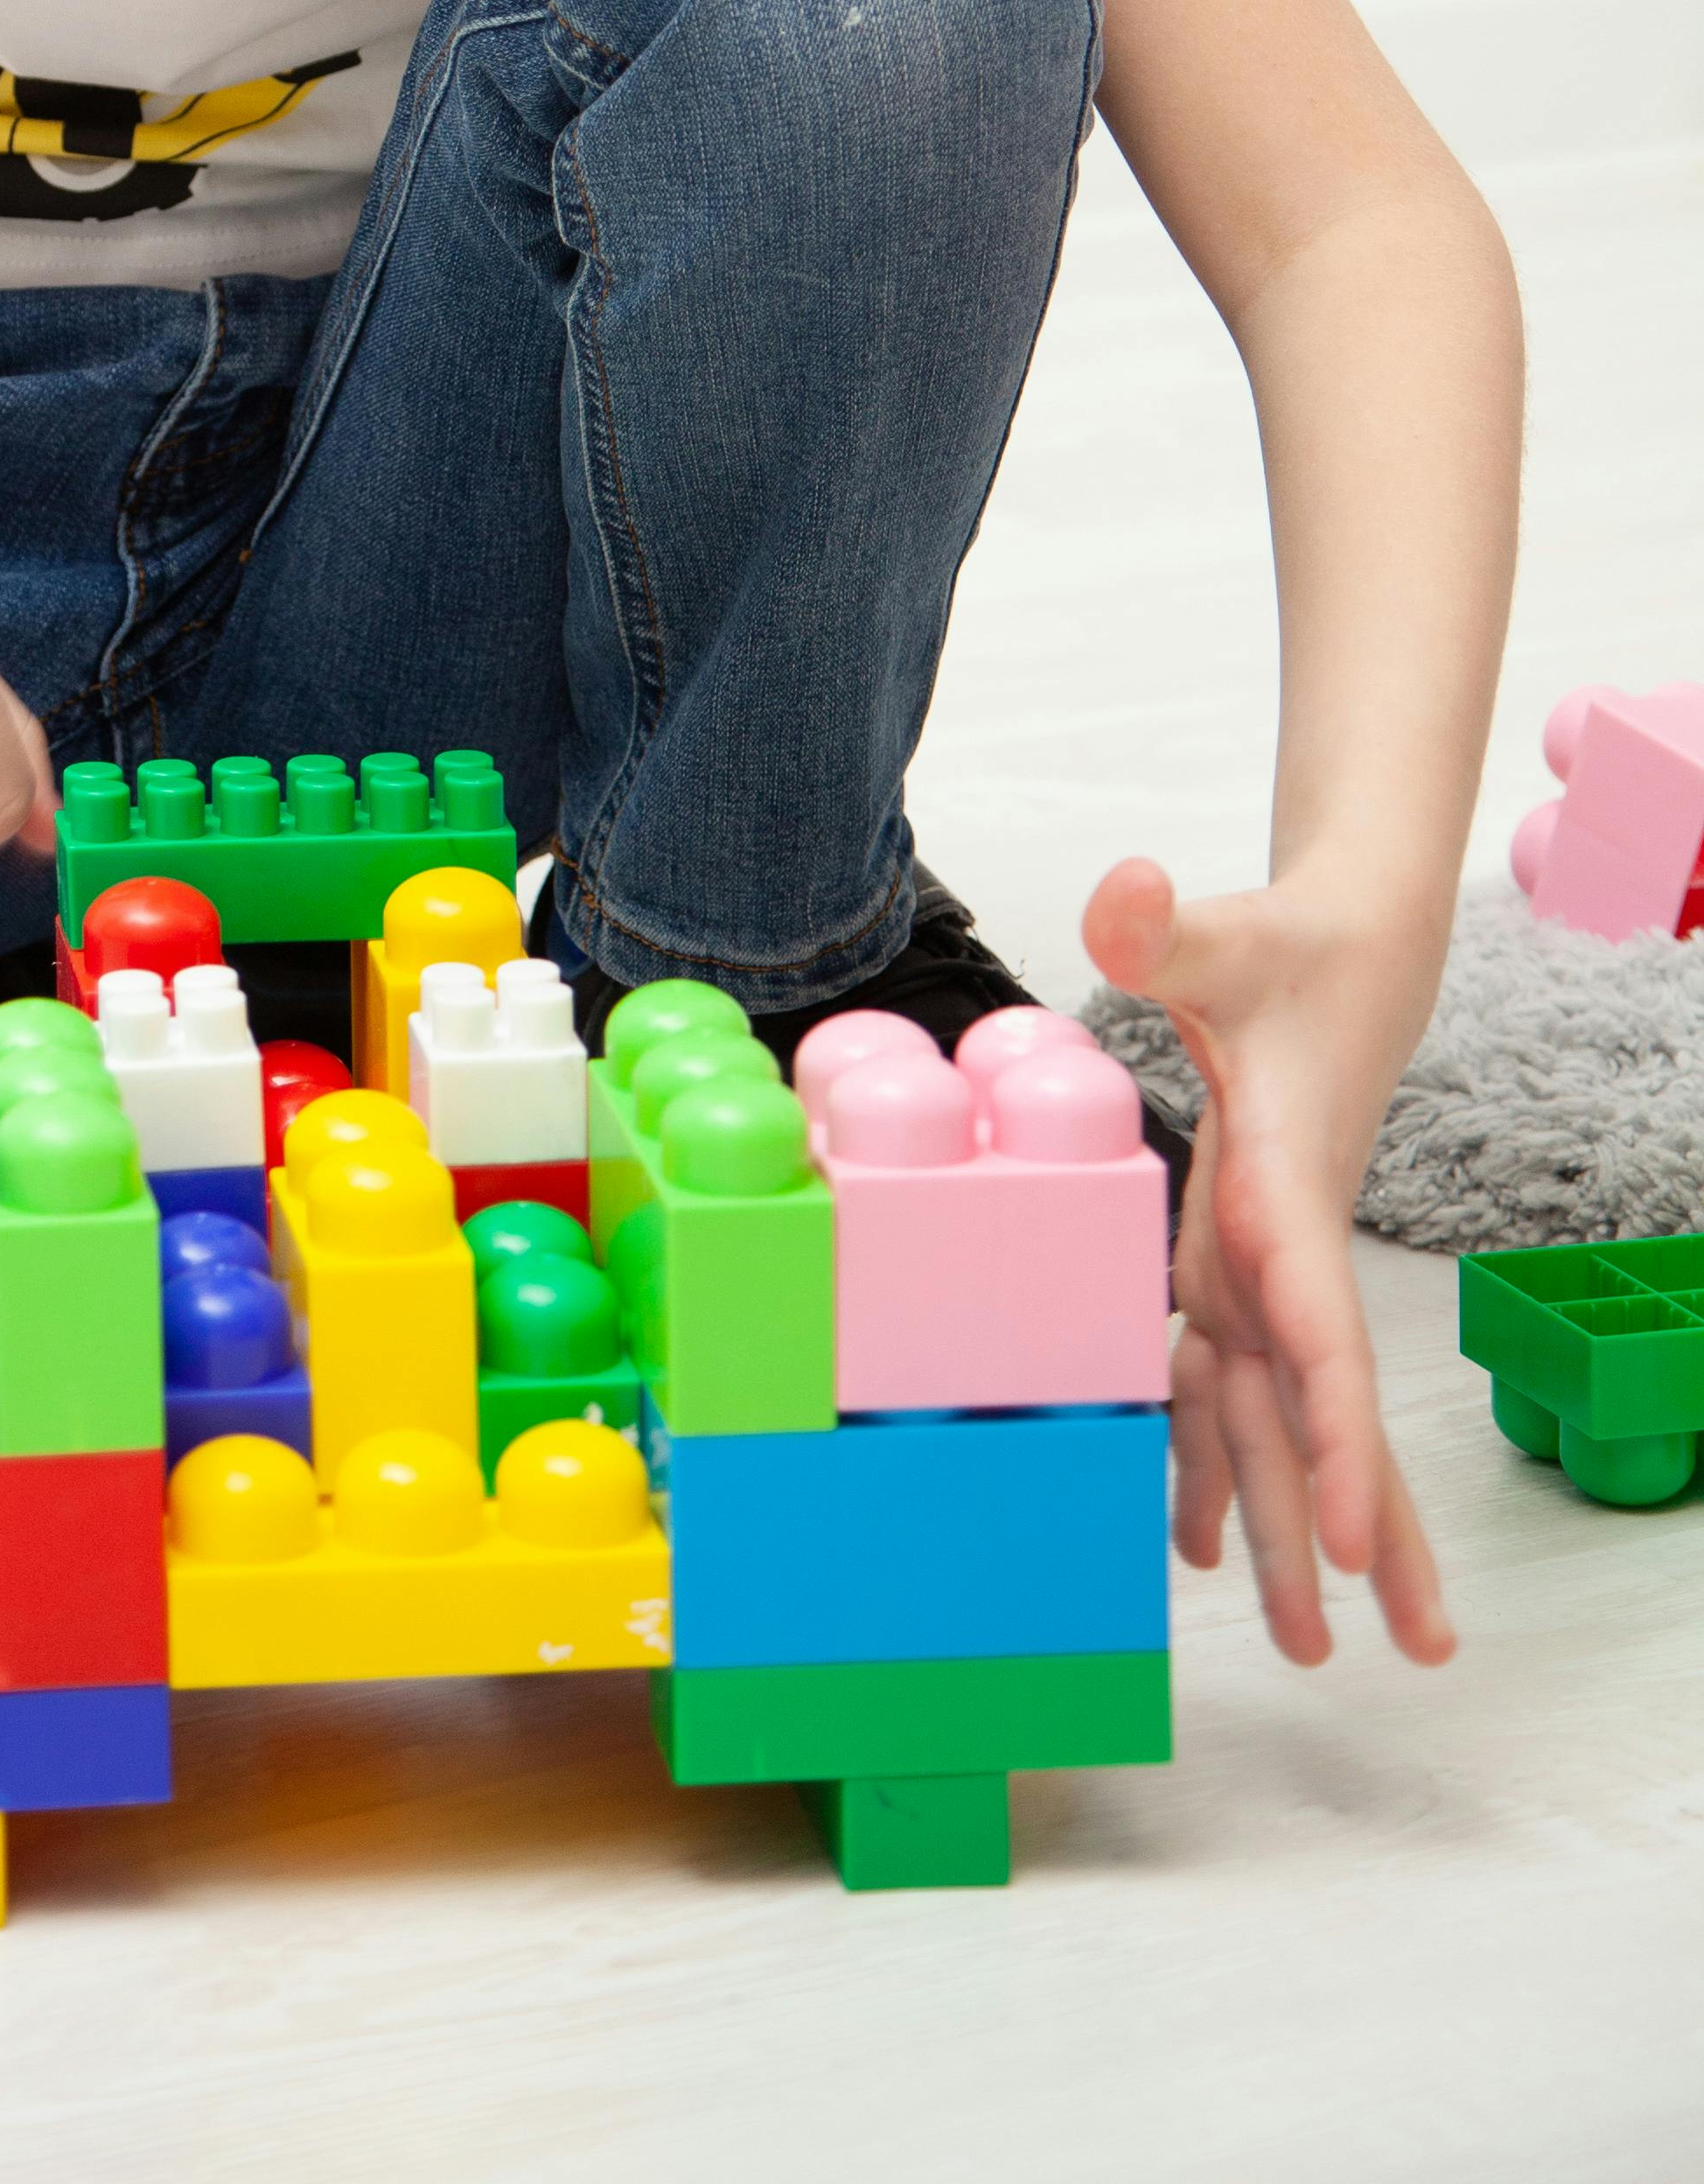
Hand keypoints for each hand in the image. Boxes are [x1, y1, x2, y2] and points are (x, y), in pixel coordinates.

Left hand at [1081, 856, 1453, 1669]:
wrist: (1338, 959)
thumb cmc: (1282, 955)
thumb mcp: (1220, 934)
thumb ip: (1161, 922)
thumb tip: (1124, 884)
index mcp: (1284, 1196)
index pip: (1320, 1337)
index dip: (1339, 1443)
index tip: (1362, 1546)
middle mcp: (1282, 1252)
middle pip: (1322, 1413)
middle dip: (1360, 1530)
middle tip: (1408, 1648)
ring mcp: (1259, 1268)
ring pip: (1279, 1420)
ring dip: (1296, 1526)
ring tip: (1311, 1644)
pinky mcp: (1232, 1263)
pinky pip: (1228, 1386)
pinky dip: (1223, 1467)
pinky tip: (1212, 1547)